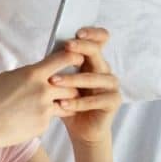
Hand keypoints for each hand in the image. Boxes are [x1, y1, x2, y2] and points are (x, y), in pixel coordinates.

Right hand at [0, 50, 83, 148]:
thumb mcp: (7, 77)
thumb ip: (28, 74)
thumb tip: (39, 71)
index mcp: (34, 74)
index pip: (64, 59)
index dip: (75, 58)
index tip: (78, 59)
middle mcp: (43, 90)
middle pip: (73, 85)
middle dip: (71, 87)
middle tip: (67, 88)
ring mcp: (45, 108)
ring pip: (68, 103)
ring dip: (64, 103)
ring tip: (53, 104)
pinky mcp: (44, 124)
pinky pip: (52, 118)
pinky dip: (45, 117)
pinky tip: (30, 118)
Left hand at [49, 27, 120, 144]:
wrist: (80, 129)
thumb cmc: (67, 101)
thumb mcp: (60, 81)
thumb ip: (58, 65)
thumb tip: (47, 50)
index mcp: (93, 61)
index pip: (100, 40)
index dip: (92, 33)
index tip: (77, 32)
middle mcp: (105, 69)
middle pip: (97, 53)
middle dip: (81, 48)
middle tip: (66, 46)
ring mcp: (111, 85)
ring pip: (95, 77)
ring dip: (73, 79)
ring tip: (53, 81)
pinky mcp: (113, 101)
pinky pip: (96, 100)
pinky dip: (77, 102)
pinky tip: (62, 104)